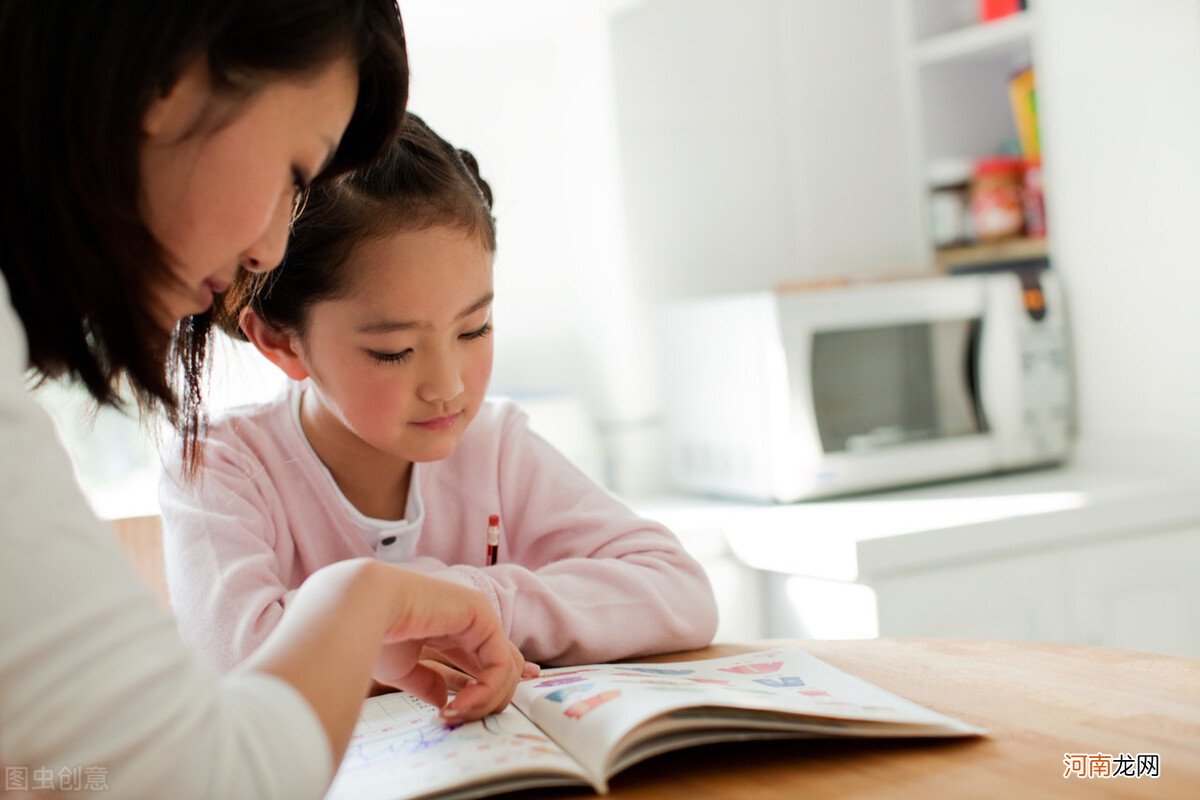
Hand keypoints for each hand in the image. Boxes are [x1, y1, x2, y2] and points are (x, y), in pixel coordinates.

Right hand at [372, 568, 527, 720]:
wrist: (362, 610)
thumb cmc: (373, 633)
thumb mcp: (403, 668)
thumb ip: (426, 682)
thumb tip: (442, 700)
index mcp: (449, 628)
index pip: (485, 657)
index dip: (493, 685)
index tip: (487, 709)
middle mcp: (467, 620)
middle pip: (502, 666)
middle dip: (490, 700)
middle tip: (462, 719)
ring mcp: (478, 616)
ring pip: (506, 669)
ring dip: (484, 702)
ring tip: (455, 714)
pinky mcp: (483, 617)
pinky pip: (500, 665)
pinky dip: (485, 692)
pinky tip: (460, 704)